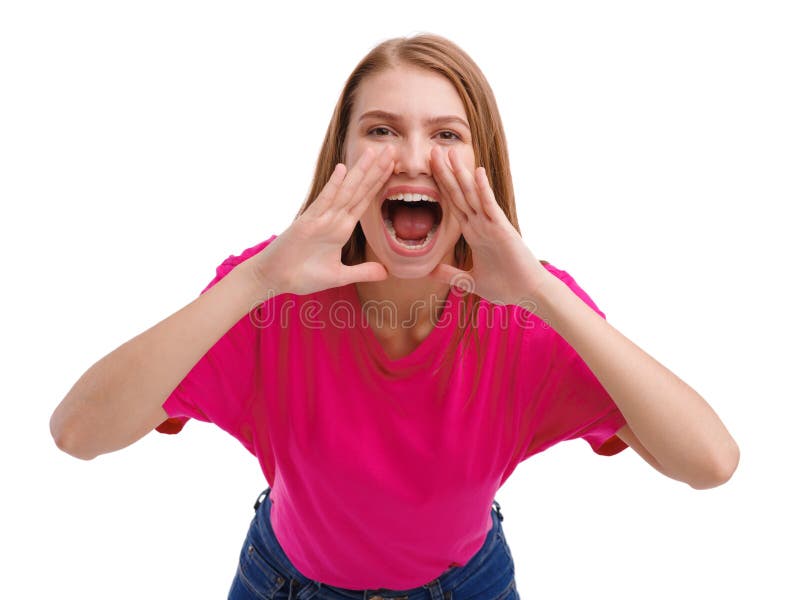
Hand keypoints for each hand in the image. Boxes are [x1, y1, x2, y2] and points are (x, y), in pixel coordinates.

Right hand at [244, 145, 394, 296]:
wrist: (276, 279)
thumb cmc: (303, 275)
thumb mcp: (339, 276)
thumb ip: (362, 272)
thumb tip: (386, 272)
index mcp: (342, 227)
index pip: (365, 200)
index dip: (379, 183)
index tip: (394, 166)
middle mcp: (334, 218)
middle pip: (359, 189)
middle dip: (375, 170)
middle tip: (392, 149)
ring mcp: (321, 217)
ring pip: (345, 191)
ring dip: (359, 172)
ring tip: (373, 152)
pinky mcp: (307, 222)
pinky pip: (323, 201)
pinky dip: (333, 186)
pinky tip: (342, 170)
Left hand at [428, 145, 549, 305]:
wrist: (527, 294)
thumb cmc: (505, 286)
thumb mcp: (471, 281)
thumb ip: (452, 275)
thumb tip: (430, 272)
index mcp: (473, 233)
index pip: (453, 204)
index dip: (440, 186)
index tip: (428, 170)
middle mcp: (481, 224)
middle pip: (459, 193)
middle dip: (446, 172)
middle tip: (433, 150)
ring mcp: (491, 224)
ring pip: (472, 194)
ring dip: (461, 173)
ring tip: (450, 152)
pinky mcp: (503, 229)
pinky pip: (490, 206)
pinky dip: (484, 190)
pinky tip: (478, 172)